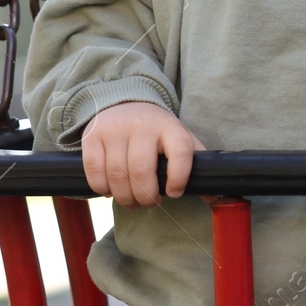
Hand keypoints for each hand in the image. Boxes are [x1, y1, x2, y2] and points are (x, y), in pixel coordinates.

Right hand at [81, 101, 205, 207]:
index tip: (175, 193)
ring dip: (125, 197)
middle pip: (141, 170)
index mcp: (170, 127)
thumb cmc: (157, 131)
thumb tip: (212, 198)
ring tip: (132, 201)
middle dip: (146, 196)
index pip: (180, 151)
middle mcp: (142, 126)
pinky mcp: (93, 137)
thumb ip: (196, 165)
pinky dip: (102, 188)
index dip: (180, 177)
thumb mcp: (180, 138)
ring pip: (117, 175)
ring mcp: (115, 130)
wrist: (124, 103)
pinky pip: (94, 171)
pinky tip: (111, 191)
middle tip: (150, 202)